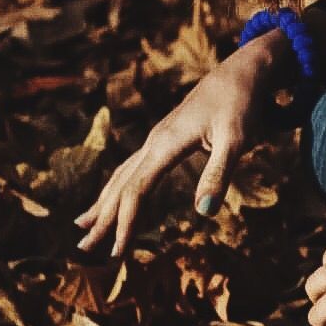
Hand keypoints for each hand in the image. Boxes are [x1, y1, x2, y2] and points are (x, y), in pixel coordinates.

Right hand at [74, 30, 290, 254]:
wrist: (240, 73)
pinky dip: (118, 188)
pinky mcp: (164, 140)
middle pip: (121, 186)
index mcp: (165, 144)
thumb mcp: (237, 139)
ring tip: (84, 228)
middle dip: (103, 219)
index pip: (137, 190)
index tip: (119, 251)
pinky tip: (113, 199)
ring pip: (121, 176)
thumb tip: (204, 212)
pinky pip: (133, 169)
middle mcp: (154, 142)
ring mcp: (156, 140)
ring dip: (104, 204)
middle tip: (85, 250)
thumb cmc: (241, 105)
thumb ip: (219, 174)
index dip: (126, 222)